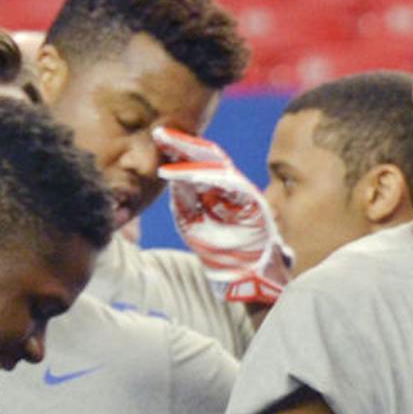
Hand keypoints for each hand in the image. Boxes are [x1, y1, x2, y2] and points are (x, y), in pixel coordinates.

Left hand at [153, 127, 289, 306]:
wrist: (246, 279)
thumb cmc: (220, 254)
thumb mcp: (192, 222)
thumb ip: (183, 199)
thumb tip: (168, 174)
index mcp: (219, 191)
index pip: (199, 163)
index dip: (179, 150)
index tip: (159, 138)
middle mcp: (233, 188)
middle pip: (209, 158)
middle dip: (184, 145)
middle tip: (160, 134)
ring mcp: (245, 193)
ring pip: (217, 167)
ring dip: (190, 161)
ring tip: (166, 157)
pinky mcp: (253, 202)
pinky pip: (229, 183)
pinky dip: (205, 177)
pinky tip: (183, 176)